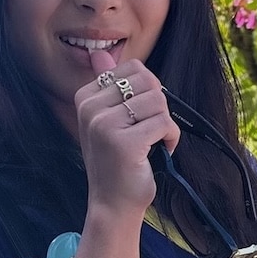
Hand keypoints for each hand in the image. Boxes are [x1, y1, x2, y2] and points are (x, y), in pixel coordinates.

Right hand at [75, 50, 179, 218]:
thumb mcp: (106, 119)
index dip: (146, 93)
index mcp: (85, 97)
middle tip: (147, 132)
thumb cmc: (115, 161)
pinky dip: (171, 139)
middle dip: (158, 107)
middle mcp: (91, 109)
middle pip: (148, 83)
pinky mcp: (125, 143)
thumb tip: (101, 53)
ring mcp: (105, 126)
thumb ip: (107, 84)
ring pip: (159, 102)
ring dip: (164, 124)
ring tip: (152, 144)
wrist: (113, 204)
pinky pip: (165, 123)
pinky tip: (160, 152)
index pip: (133, 69)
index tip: (135, 118)